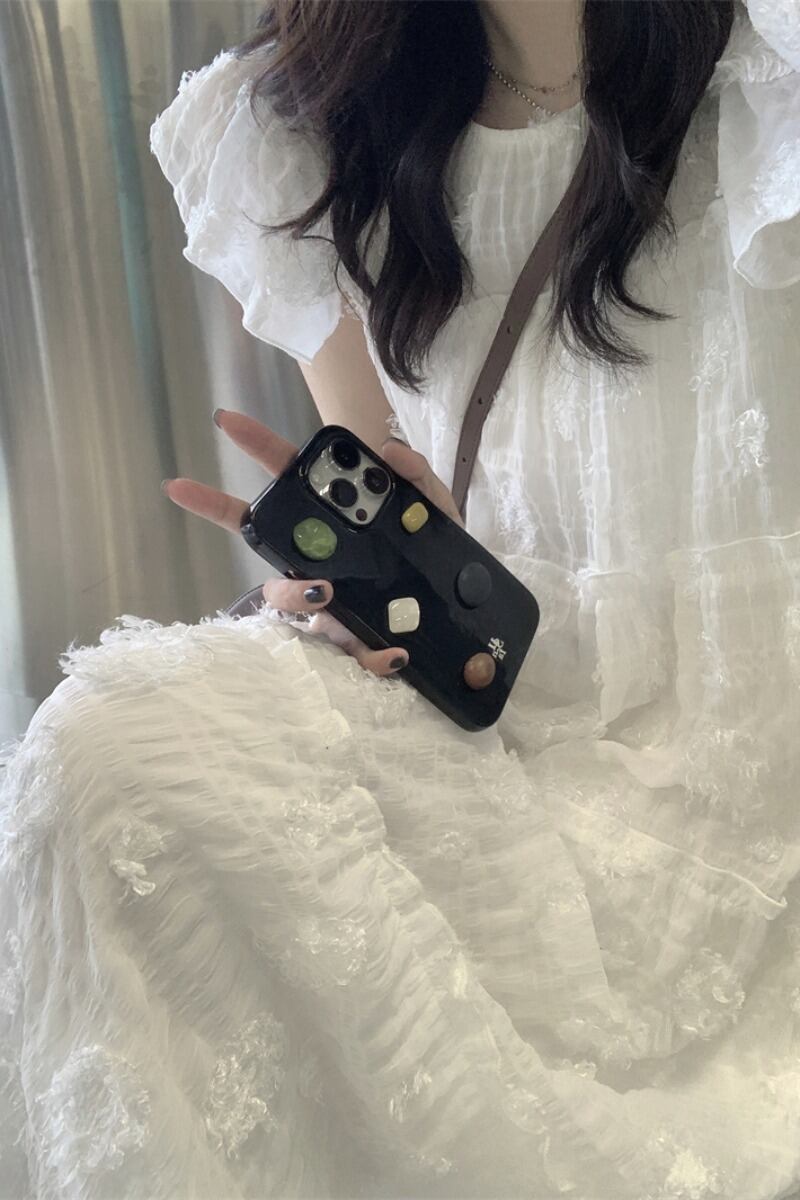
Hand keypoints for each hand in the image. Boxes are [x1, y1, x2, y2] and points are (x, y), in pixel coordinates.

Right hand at [161, 410, 464, 676]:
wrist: (465, 599)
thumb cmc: (432, 544)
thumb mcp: (433, 505)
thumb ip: (416, 475)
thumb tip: (390, 450)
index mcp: (331, 520)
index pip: (283, 482)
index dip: (252, 447)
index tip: (224, 418)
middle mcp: (320, 561)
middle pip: (273, 562)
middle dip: (276, 573)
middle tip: (313, 575)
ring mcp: (335, 604)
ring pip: (298, 607)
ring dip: (304, 600)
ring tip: (330, 595)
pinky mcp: (358, 638)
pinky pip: (354, 651)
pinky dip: (373, 655)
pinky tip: (396, 653)